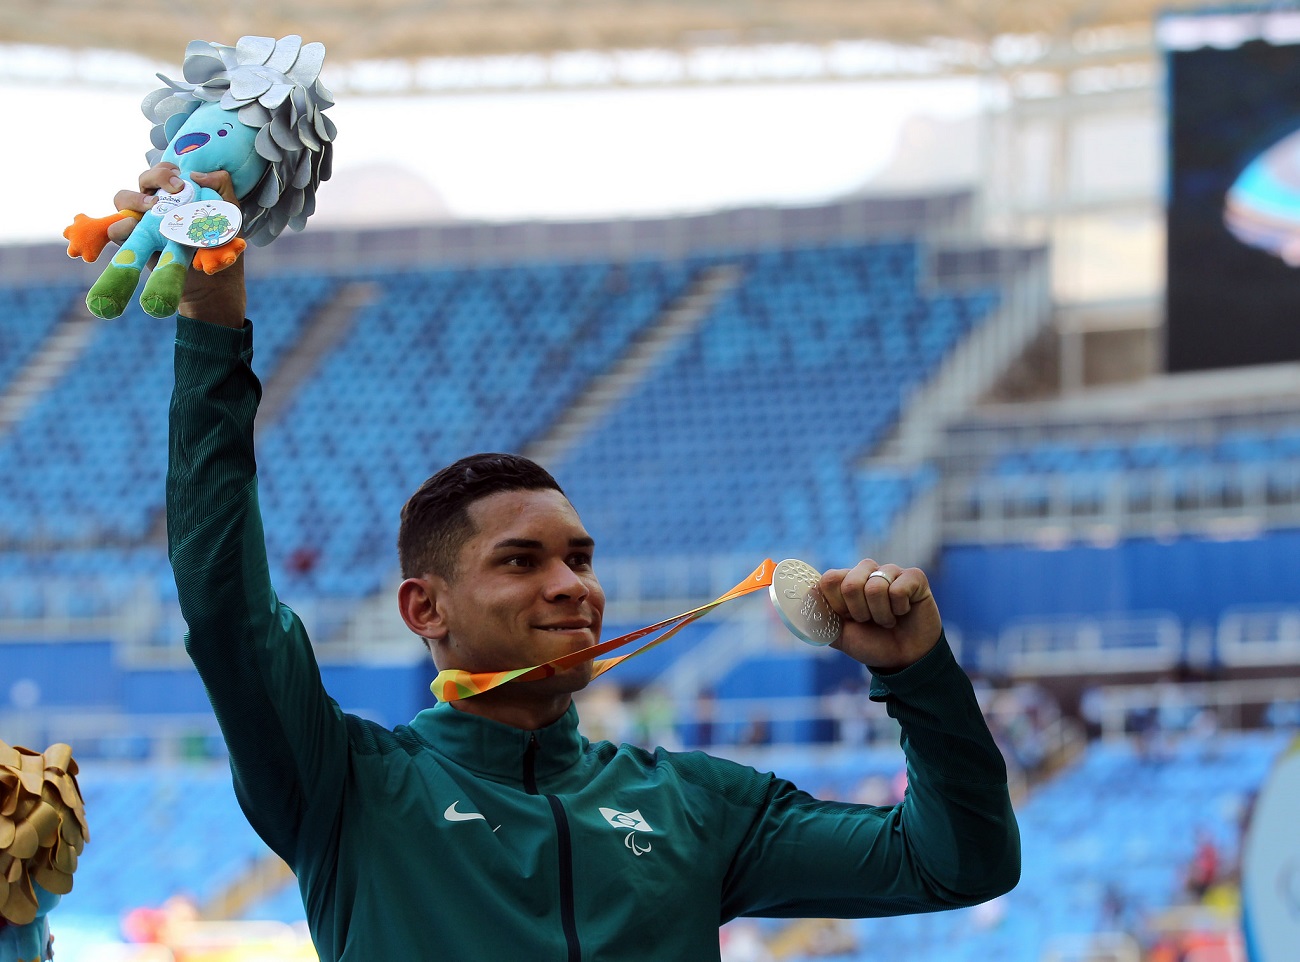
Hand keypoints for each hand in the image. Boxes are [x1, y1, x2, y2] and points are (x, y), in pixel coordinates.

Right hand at [111, 164, 245, 326]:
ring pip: (123, 199)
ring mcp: (143, 223)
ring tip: (154, 207)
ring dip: (134, 199)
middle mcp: (158, 205)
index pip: (164, 171)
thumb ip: (221, 187)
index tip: (181, 177)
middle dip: (155, 176)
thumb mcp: (230, 214)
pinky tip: (135, 228)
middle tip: (175, 189)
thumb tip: (196, 175)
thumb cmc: (221, 246)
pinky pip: (117, 230)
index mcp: (178, 195)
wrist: (214, 283)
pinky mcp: (134, 242)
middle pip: (143, 179)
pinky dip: (121, 226)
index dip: (167, 169)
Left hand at [819, 560, 941, 671]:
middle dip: (859, 612)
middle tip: (869, 621)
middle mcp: (867, 572)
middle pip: (850, 583)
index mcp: (846, 581)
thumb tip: (798, 603)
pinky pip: (898, 589)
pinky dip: (899, 609)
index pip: (830, 579)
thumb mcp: (839, 636)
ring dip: (881, 614)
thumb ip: (819, 618)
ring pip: (875, 587)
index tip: (847, 618)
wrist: (904, 660)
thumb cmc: (871, 645)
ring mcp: (890, 571)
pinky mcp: (914, 577)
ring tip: (887, 620)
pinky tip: (903, 612)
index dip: (837, 604)